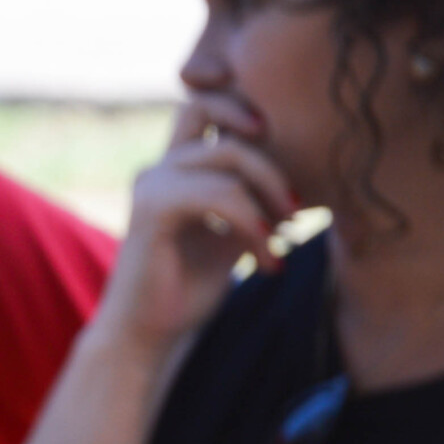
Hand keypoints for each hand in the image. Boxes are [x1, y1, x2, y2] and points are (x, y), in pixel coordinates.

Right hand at [92, 96, 298, 352]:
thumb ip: (251, 203)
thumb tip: (297, 186)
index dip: (244, 110)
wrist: (145, 338)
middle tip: (295, 209)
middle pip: (219, 114)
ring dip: (269, 194)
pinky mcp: (153, 210)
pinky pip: (220, 194)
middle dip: (270, 159)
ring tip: (285, 238)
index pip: (206, 105)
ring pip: (228, 154)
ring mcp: (152, 185)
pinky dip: (253, 224)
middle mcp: (158, 169)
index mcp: (174, 171)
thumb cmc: (184, 292)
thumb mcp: (231, 237)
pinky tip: (268, 259)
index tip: (285, 166)